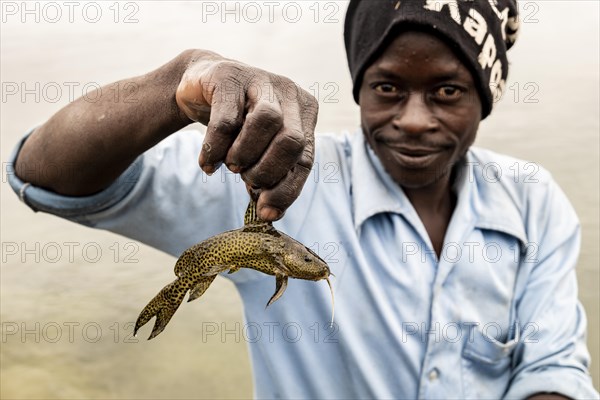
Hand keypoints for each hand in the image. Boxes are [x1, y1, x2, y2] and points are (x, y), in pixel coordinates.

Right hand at [176, 50, 318, 220]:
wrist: (202, 86)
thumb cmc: (237, 125)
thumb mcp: (259, 151)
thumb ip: (269, 177)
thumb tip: (269, 214)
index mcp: (305, 113)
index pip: (305, 159)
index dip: (286, 190)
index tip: (266, 213)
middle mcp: (289, 93)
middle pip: (292, 140)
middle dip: (267, 170)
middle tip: (245, 177)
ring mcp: (260, 80)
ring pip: (266, 122)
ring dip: (245, 154)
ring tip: (231, 165)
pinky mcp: (229, 76)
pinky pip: (226, 121)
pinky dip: (215, 149)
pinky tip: (208, 163)